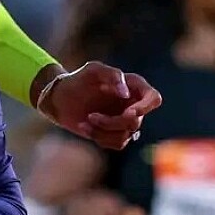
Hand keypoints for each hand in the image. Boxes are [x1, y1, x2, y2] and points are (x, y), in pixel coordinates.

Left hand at [40, 62, 161, 149]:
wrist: (60, 98)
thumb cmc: (78, 80)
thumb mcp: (92, 70)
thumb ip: (112, 75)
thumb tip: (126, 93)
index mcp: (133, 87)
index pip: (154, 99)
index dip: (145, 108)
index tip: (128, 112)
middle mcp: (133, 104)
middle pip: (136, 121)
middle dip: (112, 122)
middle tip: (91, 116)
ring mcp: (125, 121)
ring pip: (126, 135)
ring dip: (103, 131)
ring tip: (86, 120)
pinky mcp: (116, 134)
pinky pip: (118, 144)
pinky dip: (100, 138)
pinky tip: (85, 127)